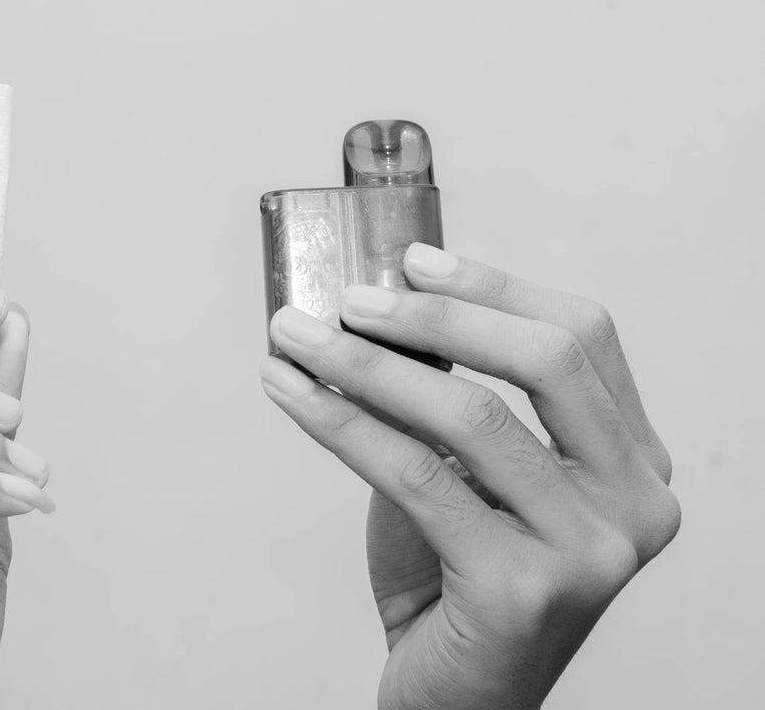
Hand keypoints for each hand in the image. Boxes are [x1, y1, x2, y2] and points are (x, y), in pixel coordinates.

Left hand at [260, 244, 679, 709]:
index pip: (580, 339)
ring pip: (470, 415)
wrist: (458, 696)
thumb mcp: (472, 476)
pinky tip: (291, 393)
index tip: (413, 258)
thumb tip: (376, 311)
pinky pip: (416, 474)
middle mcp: (634, 502)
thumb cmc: (459, 581)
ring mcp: (590, 549)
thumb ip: (451, 400)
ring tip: (297, 336)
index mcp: (633, 462)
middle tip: (349, 299)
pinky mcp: (523, 588)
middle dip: (434, 315)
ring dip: (364, 363)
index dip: (493, 286)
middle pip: (545, 361)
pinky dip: (340, 422)